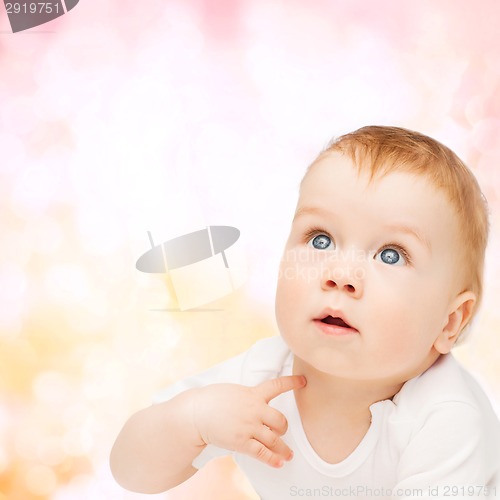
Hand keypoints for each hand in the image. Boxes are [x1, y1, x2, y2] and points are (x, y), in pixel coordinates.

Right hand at [191, 375, 306, 467]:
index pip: (277, 385)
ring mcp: (249, 426)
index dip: (293, 382)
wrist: (195, 413)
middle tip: (282, 431)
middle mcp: (254, 409)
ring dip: (283, 448)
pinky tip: (279, 463)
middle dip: (283, 428)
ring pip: (274, 438)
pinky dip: (273, 459)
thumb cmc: (211, 400)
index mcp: (253, 394)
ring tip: (288, 454)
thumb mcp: (233, 391)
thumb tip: (256, 401)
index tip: (303, 381)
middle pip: (280, 420)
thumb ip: (248, 396)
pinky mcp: (241, 442)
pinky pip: (262, 453)